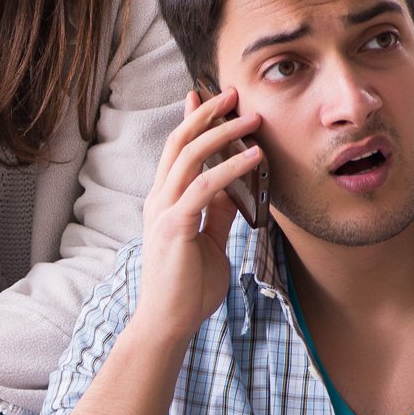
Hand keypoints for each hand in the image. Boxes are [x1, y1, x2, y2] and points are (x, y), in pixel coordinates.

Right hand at [134, 88, 262, 347]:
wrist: (169, 322)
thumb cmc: (188, 286)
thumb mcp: (209, 240)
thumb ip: (217, 213)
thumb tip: (236, 189)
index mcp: (164, 200)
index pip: (177, 149)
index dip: (192, 119)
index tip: (209, 96)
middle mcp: (159, 198)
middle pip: (180, 141)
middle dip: (207, 112)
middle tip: (234, 92)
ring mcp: (164, 210)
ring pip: (190, 155)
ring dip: (223, 132)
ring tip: (252, 118)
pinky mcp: (175, 226)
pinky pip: (205, 187)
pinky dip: (232, 168)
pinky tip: (254, 158)